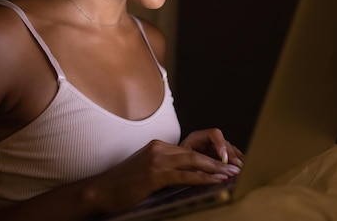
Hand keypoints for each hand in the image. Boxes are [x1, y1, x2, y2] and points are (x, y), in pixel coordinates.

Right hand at [88, 138, 240, 214]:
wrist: (101, 190)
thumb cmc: (121, 185)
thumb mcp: (145, 171)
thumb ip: (163, 169)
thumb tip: (184, 176)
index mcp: (158, 146)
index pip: (189, 150)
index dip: (208, 157)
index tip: (224, 164)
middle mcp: (159, 148)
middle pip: (195, 153)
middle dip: (217, 161)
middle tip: (235, 167)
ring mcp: (156, 160)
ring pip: (193, 162)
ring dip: (215, 169)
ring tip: (231, 174)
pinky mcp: (154, 174)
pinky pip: (184, 175)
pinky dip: (202, 178)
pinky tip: (214, 181)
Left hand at [180, 128, 244, 167]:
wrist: (173, 167)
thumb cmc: (176, 164)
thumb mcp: (184, 163)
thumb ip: (196, 166)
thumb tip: (209, 172)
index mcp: (197, 138)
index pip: (214, 134)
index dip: (221, 145)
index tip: (223, 158)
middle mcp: (207, 141)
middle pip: (224, 143)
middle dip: (231, 155)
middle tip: (235, 166)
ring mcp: (214, 148)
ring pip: (229, 149)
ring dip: (236, 159)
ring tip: (241, 168)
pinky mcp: (218, 156)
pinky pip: (230, 156)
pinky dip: (236, 161)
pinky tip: (241, 167)